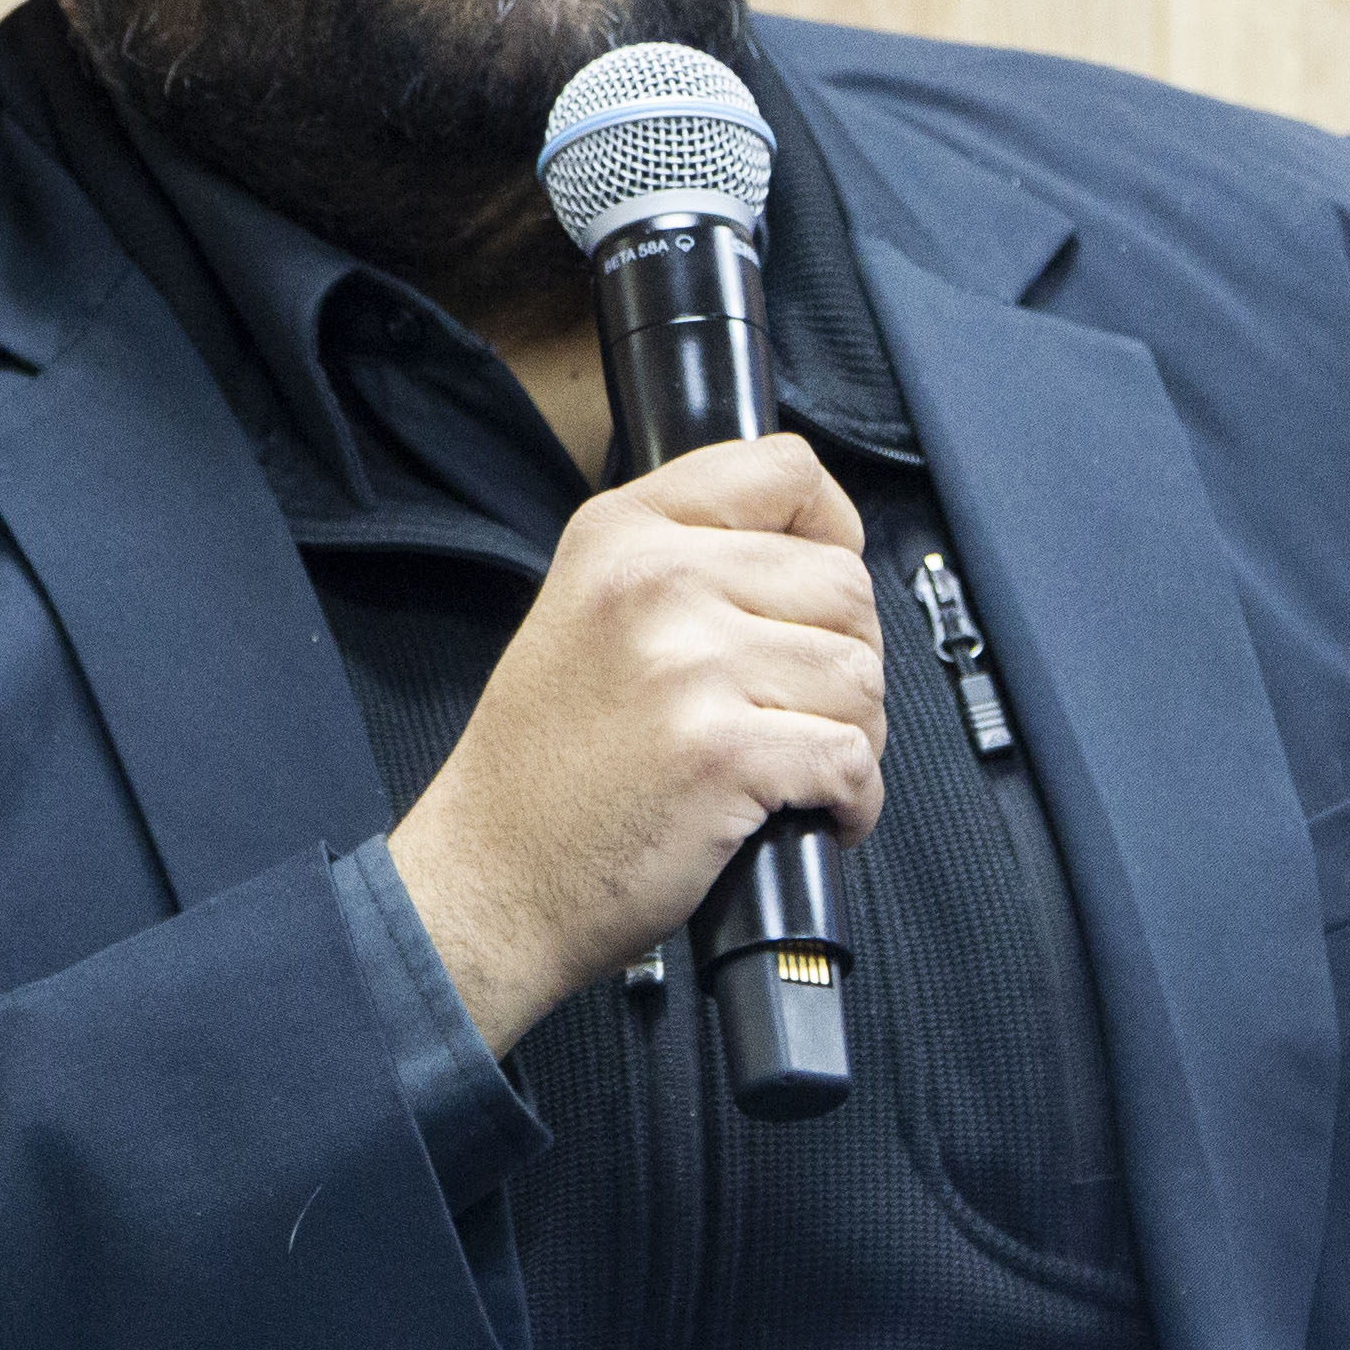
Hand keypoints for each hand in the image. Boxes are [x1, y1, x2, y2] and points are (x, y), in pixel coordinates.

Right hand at [389, 436, 885, 1053]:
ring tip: (799, 768)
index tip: (823, 591)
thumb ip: (687, 561)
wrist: (489, 878)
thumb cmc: (545, 764)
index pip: (787, 470)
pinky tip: (814, 815)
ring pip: (859, 675)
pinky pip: (851, 759)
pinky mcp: (722, 751)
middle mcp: (655, 581)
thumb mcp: (586, 609)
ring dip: (855, 735)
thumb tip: (819, 556)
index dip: (833, 531)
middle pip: (845, 585)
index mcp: (623, 532)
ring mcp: (689, 664)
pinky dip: (852, 800)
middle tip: (806, 714)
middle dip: (849, 659)